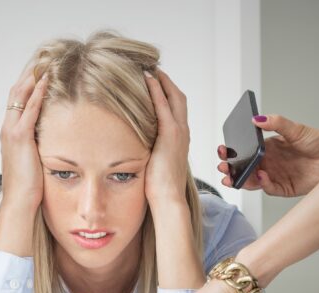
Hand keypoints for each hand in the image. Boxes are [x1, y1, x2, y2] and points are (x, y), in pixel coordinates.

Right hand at [0, 67, 47, 209]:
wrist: (19, 201)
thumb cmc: (27, 186)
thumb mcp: (32, 161)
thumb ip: (36, 147)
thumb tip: (49, 141)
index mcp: (9, 134)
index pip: (16, 101)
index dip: (27, 84)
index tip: (39, 71)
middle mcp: (7, 129)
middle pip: (16, 92)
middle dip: (29, 74)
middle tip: (43, 60)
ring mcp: (11, 131)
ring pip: (20, 96)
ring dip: (33, 78)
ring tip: (46, 63)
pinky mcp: (19, 137)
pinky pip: (30, 109)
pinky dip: (38, 93)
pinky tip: (47, 82)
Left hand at [143, 69, 189, 206]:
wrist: (168, 198)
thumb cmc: (158, 187)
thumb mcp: (154, 162)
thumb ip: (150, 150)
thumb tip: (135, 147)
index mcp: (180, 139)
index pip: (176, 109)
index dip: (168, 94)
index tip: (156, 83)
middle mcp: (183, 132)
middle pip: (178, 98)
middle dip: (166, 82)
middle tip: (153, 69)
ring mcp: (179, 132)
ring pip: (173, 97)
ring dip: (162, 81)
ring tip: (149, 69)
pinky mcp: (170, 134)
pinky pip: (164, 106)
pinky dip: (156, 90)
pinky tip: (147, 79)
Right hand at [217, 115, 318, 196]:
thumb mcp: (297, 129)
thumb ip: (276, 123)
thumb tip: (257, 118)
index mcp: (268, 148)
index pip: (245, 152)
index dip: (232, 153)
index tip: (223, 150)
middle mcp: (270, 163)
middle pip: (245, 169)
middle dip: (231, 169)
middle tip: (224, 167)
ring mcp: (276, 176)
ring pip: (253, 181)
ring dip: (242, 180)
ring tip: (234, 178)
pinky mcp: (285, 188)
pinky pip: (269, 189)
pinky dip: (263, 185)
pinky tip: (262, 177)